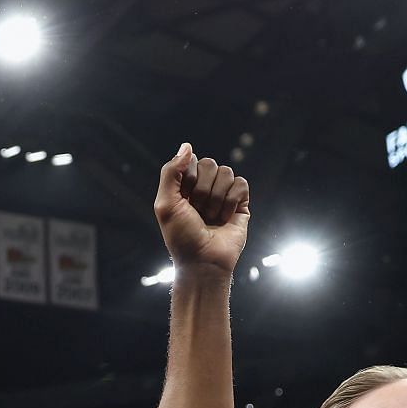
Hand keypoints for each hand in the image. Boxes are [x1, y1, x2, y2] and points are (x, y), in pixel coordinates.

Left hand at [153, 143, 249, 275]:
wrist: (203, 262)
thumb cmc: (181, 237)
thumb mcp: (165, 204)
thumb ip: (170, 171)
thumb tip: (187, 145)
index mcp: (184, 186)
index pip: (191, 161)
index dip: (188, 179)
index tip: (184, 200)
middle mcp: (204, 188)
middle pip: (210, 164)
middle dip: (202, 190)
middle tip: (198, 212)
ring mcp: (223, 195)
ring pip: (227, 173)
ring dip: (217, 199)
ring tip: (211, 218)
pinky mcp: (241, 203)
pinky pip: (241, 184)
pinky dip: (232, 202)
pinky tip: (226, 218)